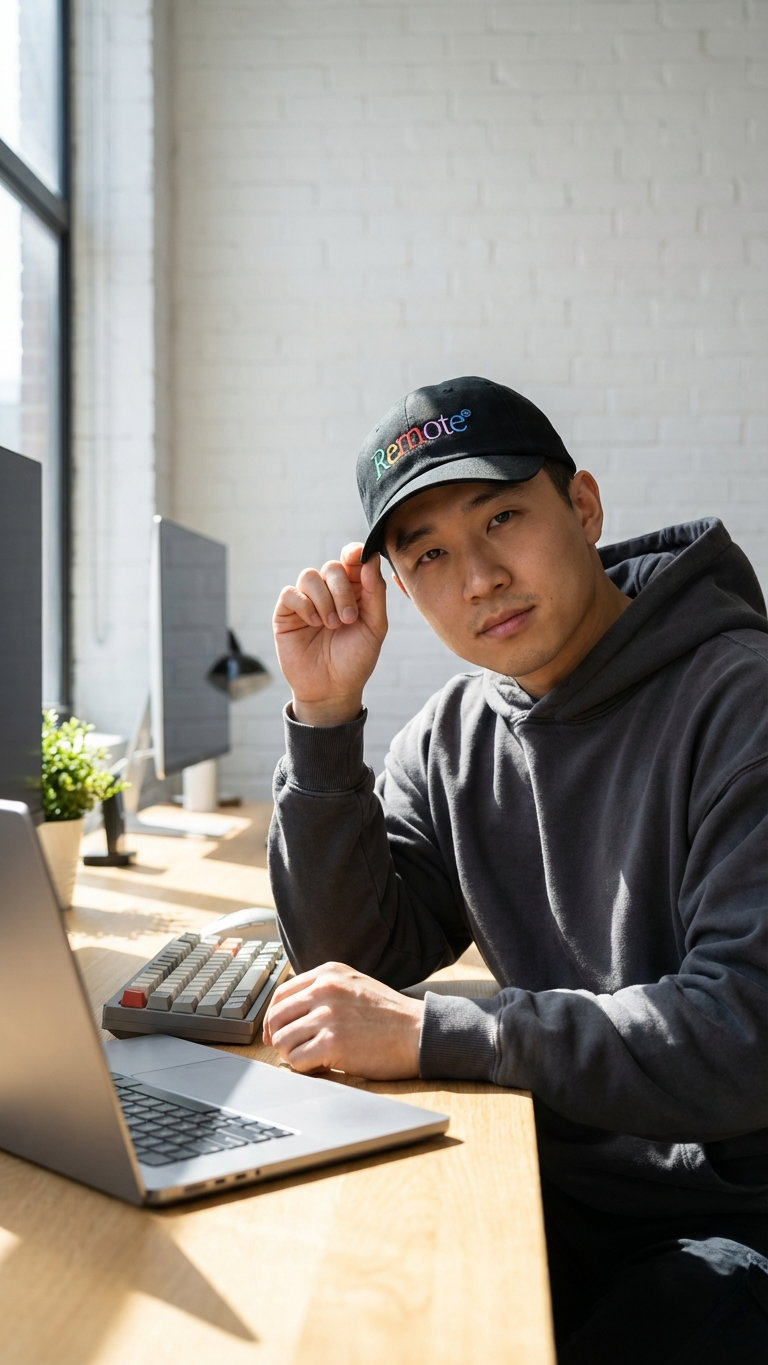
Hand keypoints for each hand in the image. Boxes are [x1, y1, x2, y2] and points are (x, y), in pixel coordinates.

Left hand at [262, 962, 423, 1079]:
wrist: (418, 1032)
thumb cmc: (389, 1015)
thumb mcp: (354, 985)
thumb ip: (324, 990)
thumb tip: (290, 1013)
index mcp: (328, 974)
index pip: (281, 994)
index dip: (274, 1018)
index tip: (276, 1032)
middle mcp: (324, 990)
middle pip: (276, 1017)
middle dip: (278, 1037)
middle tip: (291, 1051)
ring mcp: (328, 1016)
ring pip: (282, 1040)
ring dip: (292, 1054)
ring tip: (312, 1058)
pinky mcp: (333, 1043)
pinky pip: (296, 1060)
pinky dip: (303, 1067)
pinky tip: (320, 1066)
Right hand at [272, 543, 387, 726]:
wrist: (333, 689)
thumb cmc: (355, 659)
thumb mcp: (375, 627)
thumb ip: (375, 592)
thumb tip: (372, 559)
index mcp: (354, 592)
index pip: (352, 560)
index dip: (354, 553)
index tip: (358, 557)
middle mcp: (329, 592)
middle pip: (332, 567)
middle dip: (342, 590)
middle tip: (348, 618)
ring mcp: (307, 602)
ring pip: (309, 576)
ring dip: (324, 600)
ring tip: (331, 625)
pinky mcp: (287, 613)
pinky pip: (290, 593)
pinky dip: (304, 605)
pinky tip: (314, 623)